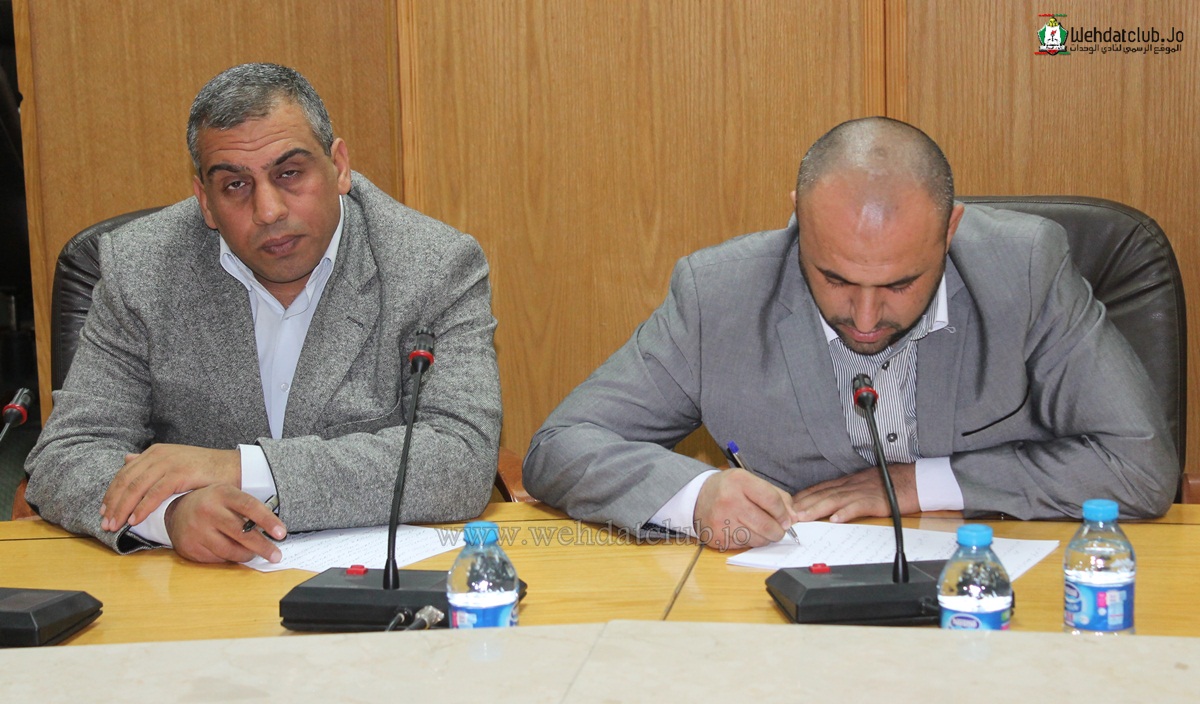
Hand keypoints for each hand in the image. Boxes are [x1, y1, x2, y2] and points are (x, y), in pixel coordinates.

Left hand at [100, 444, 240, 531]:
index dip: (111, 493)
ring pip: (136, 488)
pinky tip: (135, 520)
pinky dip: (142, 508)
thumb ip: (150, 463)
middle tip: (105, 524)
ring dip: (123, 509)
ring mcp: (169, 463)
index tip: (103, 511)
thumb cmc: (206, 469)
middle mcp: (159, 455)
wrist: (235, 467)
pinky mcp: (180, 473)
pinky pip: (155, 493)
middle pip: (126, 481)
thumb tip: (126, 459)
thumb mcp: (174, 462)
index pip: (124, 474)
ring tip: (116, 525)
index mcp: (155, 452)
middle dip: (113, 504)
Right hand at [164, 484, 286, 562]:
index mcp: (222, 494)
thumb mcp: (229, 496)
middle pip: (240, 533)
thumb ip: (247, 510)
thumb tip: (272, 531)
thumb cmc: (212, 503)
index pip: (250, 507)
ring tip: (253, 553)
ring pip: (229, 550)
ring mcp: (196, 530)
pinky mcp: (189, 547)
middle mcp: (208, 510)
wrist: (177, 511)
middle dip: (262, 547)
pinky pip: (216, 559)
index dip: (268, 521)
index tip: (282, 533)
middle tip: (276, 555)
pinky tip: (231, 552)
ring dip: (246, 555)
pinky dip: (228, 558)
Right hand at [694, 469, 798, 549]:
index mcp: (739, 481)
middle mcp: (729, 500)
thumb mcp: (751, 481)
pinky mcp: (718, 538)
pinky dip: (751, 541)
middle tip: (779, 529)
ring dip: (766, 537)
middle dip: (779, 530)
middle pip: (767, 525)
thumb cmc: (730, 489)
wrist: (697, 497)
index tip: (787, 519)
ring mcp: (722, 521)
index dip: (784, 513)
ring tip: (762, 529)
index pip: (772, 501)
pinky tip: (745, 531)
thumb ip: (776, 496)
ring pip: (759, 539)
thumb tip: (793, 517)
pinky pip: (746, 545)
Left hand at [791, 463, 918, 523]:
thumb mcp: (864, 486)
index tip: (787, 505)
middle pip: (822, 494)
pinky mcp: (876, 500)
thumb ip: (848, 493)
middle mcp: (851, 485)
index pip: (820, 488)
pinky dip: (846, 513)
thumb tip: (831, 506)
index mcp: (848, 482)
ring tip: (802, 518)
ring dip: (816, 509)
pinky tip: (835, 520)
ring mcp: (862, 492)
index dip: (803, 497)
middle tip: (787, 515)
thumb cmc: (891, 485)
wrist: (915, 480)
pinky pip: (858, 506)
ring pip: (835, 500)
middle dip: (803, 505)